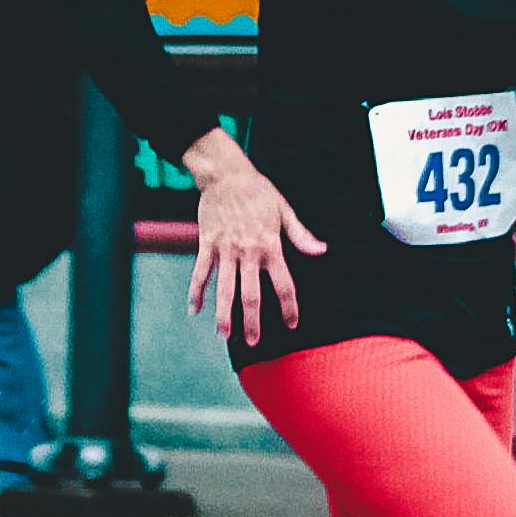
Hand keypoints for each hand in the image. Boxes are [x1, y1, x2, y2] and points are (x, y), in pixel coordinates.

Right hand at [183, 128, 324, 346]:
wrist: (226, 174)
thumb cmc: (258, 191)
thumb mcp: (284, 211)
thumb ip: (301, 235)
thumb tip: (321, 251)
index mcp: (270, 245)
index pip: (283, 283)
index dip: (289, 306)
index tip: (291, 324)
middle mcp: (248, 252)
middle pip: (251, 294)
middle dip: (253, 321)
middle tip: (253, 342)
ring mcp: (226, 249)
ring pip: (225, 288)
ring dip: (224, 314)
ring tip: (225, 335)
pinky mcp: (207, 244)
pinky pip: (200, 272)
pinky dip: (196, 292)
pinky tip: (194, 310)